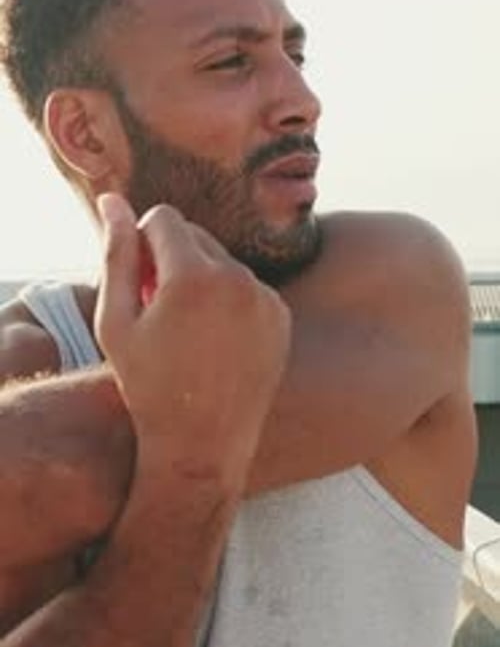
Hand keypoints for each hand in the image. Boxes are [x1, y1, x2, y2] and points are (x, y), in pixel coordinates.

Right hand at [94, 194, 290, 492]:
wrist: (202, 446)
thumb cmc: (147, 386)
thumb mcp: (116, 322)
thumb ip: (115, 254)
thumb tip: (111, 200)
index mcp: (193, 276)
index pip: (163, 217)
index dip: (141, 244)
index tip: (136, 282)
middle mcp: (238, 278)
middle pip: (196, 235)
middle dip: (171, 260)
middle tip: (157, 309)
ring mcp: (266, 298)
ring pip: (222, 260)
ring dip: (200, 279)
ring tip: (185, 329)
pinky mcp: (282, 316)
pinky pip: (248, 286)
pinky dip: (229, 300)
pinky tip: (214, 341)